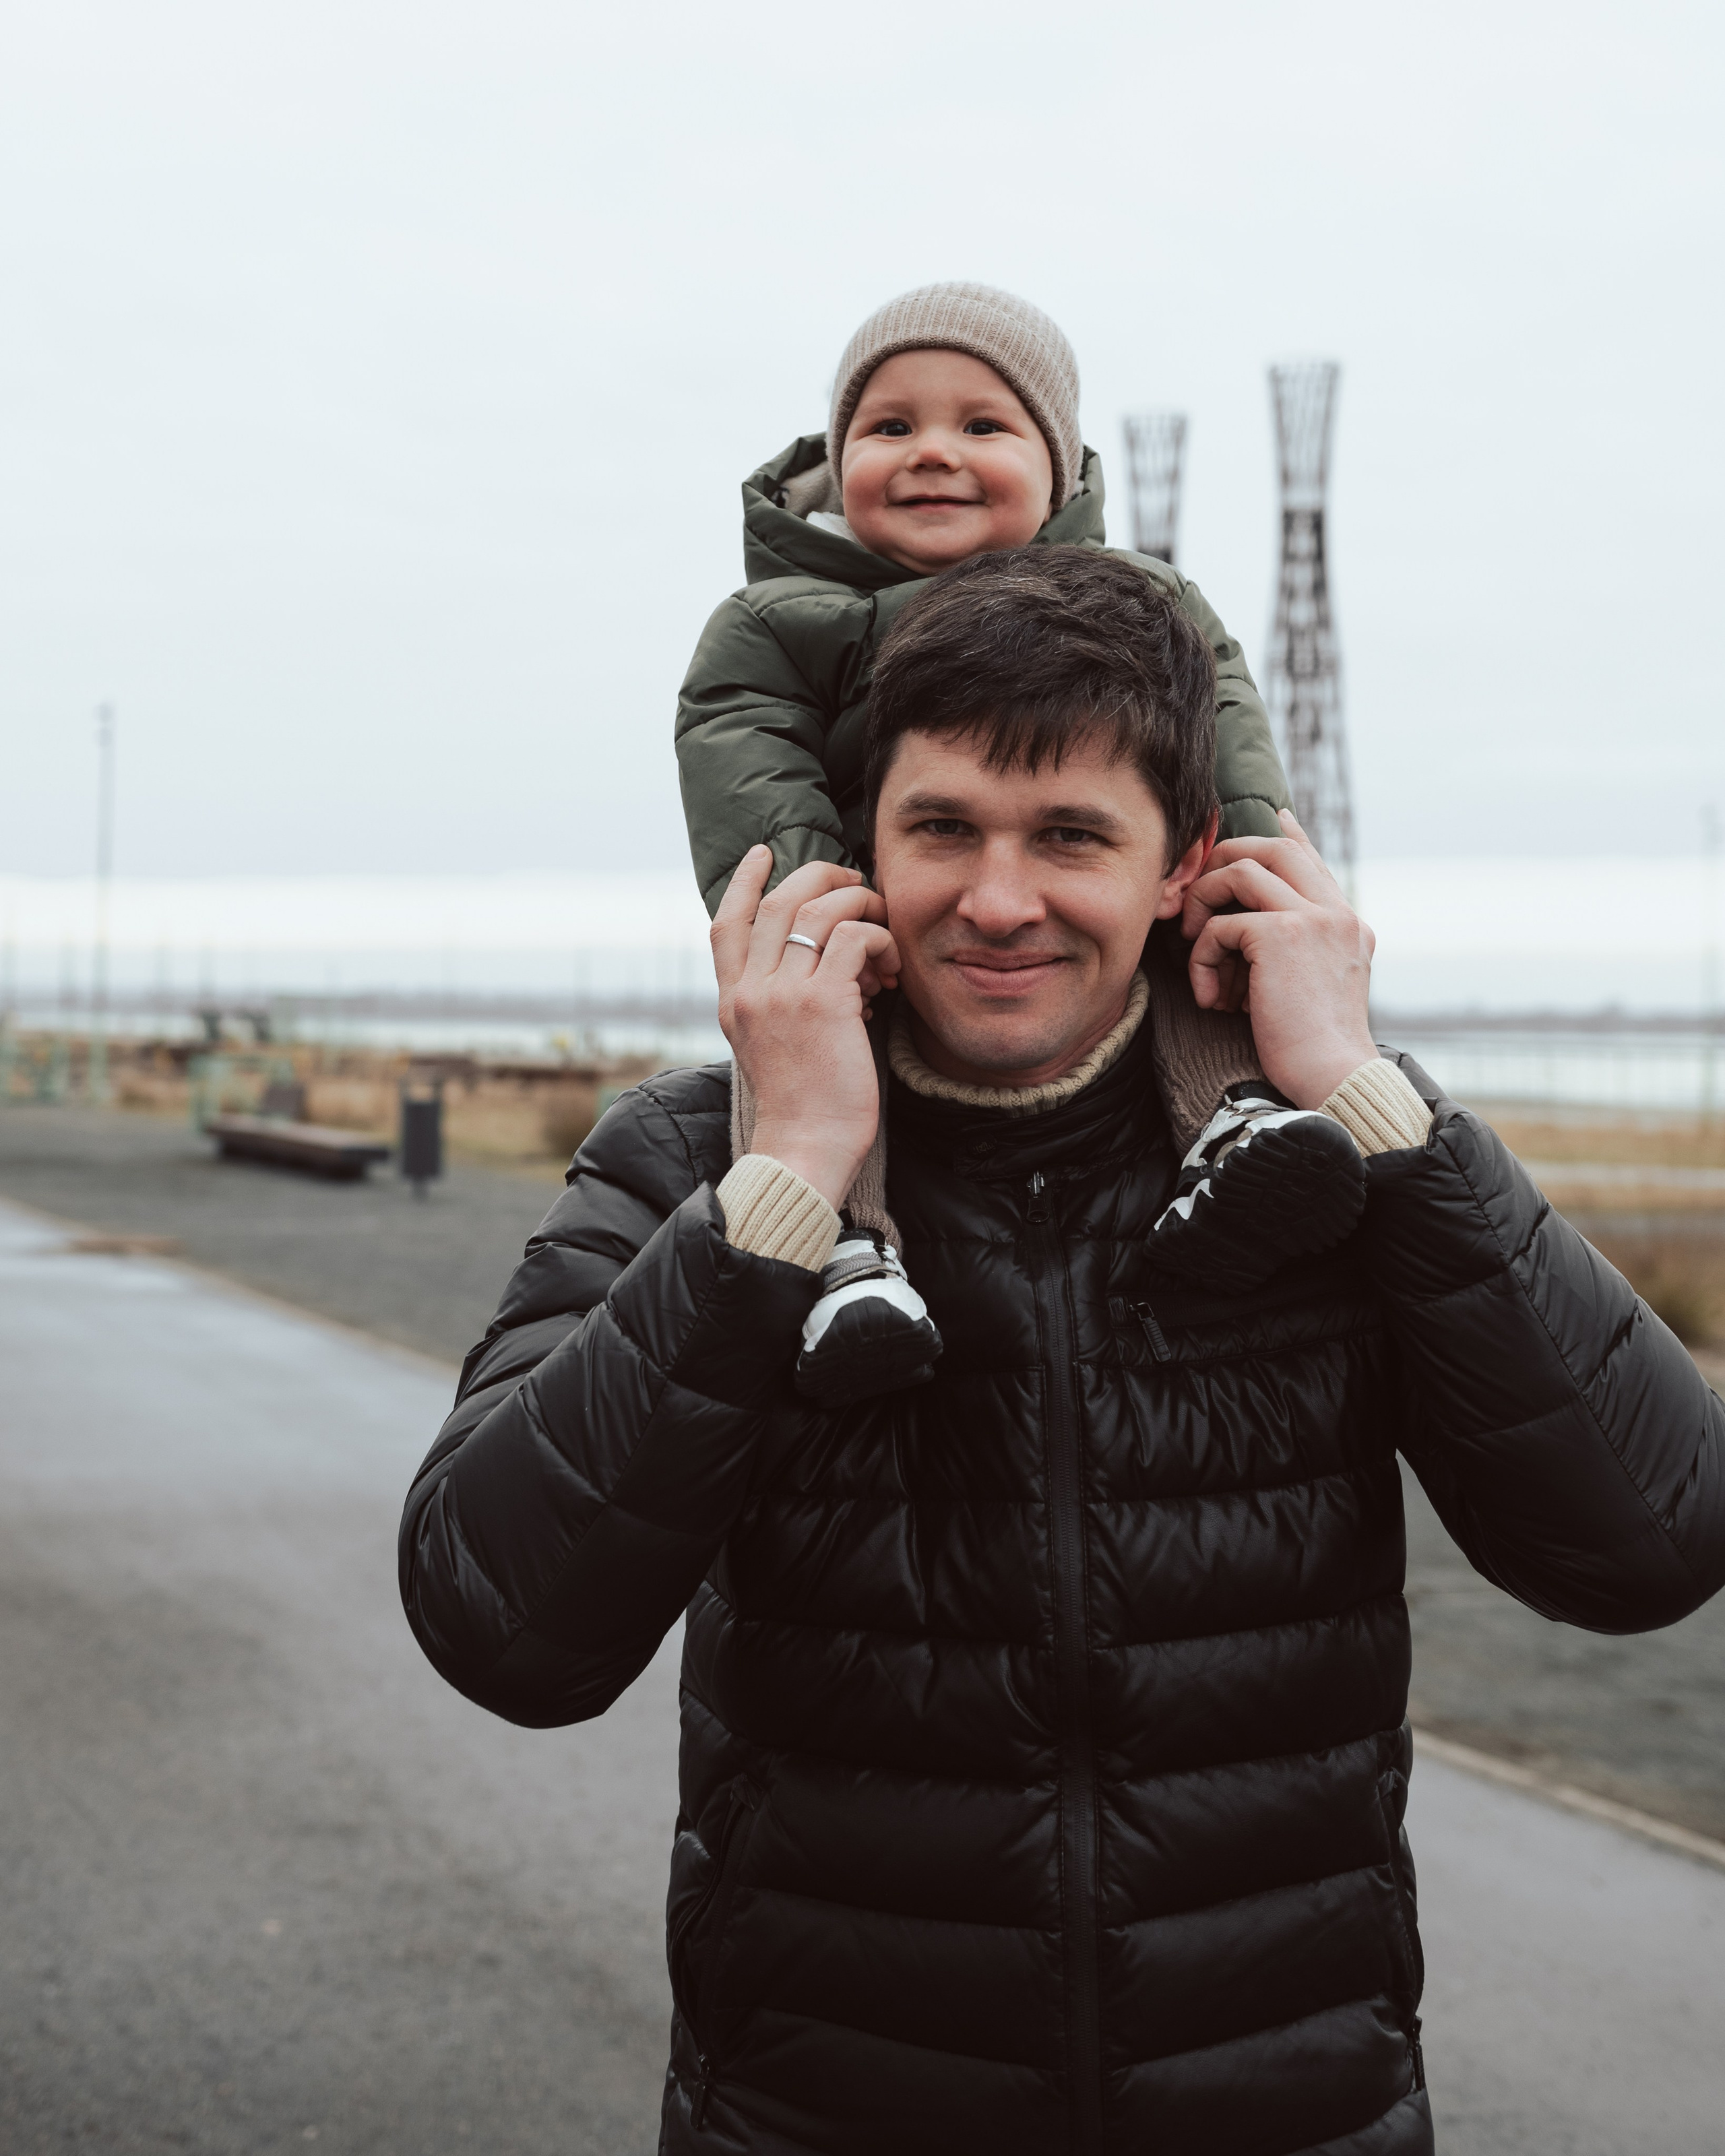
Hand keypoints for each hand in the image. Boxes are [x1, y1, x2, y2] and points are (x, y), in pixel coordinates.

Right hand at [712, 849, 899, 1209]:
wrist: (803, 1150)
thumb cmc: (802, 1108)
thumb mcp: (772, 1049)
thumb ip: (780, 1005)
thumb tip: (825, 965)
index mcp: (734, 1001)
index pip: (726, 923)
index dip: (744, 881)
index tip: (763, 854)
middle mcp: (751, 990)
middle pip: (777, 901)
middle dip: (821, 878)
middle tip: (854, 882)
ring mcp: (783, 994)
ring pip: (820, 910)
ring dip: (860, 908)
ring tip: (883, 932)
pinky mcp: (823, 1004)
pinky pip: (855, 938)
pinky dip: (879, 940)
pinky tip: (890, 970)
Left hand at [1179, 810, 1377, 1108]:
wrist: (1332, 1078)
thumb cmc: (1314, 1050)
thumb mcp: (1312, 989)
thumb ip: (1296, 951)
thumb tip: (1252, 930)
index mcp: (1348, 924)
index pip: (1314, 862)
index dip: (1291, 835)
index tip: (1278, 816)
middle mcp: (1336, 912)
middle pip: (1275, 848)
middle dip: (1226, 859)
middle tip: (1197, 890)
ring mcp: (1312, 918)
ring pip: (1242, 871)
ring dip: (1204, 906)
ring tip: (1194, 950)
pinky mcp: (1280, 934)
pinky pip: (1221, 925)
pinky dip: (1202, 958)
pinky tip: (1210, 998)